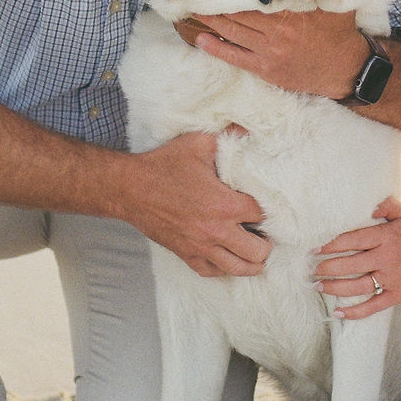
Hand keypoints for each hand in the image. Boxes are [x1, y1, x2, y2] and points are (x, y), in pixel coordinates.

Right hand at [123, 130, 269, 278]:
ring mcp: (201, 247)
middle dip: (267, 241)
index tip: (269, 204)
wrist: (129, 189)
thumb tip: (250, 127)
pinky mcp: (186, 255)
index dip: (271, 210)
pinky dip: (226, 268)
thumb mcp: (199, 143)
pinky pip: (213, 272)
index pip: (264, 216)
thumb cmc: (163, 165)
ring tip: (255, 249)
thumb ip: (229, 136)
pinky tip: (229, 256)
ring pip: (239, 268)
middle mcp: (217, 231)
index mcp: (225, 205)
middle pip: (259, 250)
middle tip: (265, 230)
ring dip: (252, 261)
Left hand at [176, 9, 365, 99]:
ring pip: (232, 32)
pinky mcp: (267, 70)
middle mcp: (278, 31)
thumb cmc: (339, 31)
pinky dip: (216, 48)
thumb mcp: (333, 2)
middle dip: (215, 2)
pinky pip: (235, 57)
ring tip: (192, 10)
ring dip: (211, 21)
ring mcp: (270, 52)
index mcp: (292, 11)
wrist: (346, 69)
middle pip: (238, 13)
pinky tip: (200, 38)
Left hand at [312, 197, 400, 317]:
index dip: (330, 246)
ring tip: (319, 287)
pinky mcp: (397, 295)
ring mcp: (390, 278)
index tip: (316, 249)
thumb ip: (386, 206)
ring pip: (356, 286)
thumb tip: (369, 206)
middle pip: (348, 265)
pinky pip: (373, 305)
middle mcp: (384, 258)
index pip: (350, 240)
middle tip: (311, 270)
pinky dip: (355, 312)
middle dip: (326, 268)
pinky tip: (339, 313)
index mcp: (385, 237)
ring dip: (334, 288)